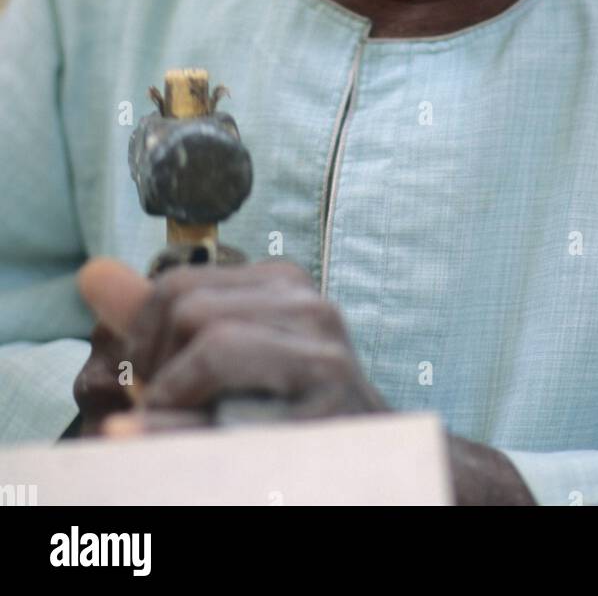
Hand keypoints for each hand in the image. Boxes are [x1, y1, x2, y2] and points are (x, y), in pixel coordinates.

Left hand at [77, 257, 390, 432]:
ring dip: (176, 399)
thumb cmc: (277, 415)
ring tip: (186, 427)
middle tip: (167, 410)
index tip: (154, 381)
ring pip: (211, 344)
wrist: (360, 470)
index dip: (144, 338)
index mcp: (282, 285)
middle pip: (189, 309)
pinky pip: (230, 410)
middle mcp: (310, 307)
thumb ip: (159, 319)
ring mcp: (324, 356)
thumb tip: (93, 273)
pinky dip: (180, 433)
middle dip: (157, 367)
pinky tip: (164, 443)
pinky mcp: (326, 408)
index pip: (176, 284)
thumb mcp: (218, 357)